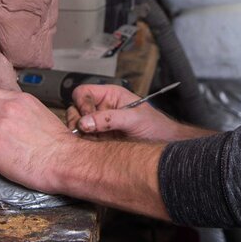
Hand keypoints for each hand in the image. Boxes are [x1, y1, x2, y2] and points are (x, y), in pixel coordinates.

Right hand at [68, 84, 209, 142]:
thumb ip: (109, 119)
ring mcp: (99, 125)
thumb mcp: (134, 119)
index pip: (83, 93)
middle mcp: (102, 108)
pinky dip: (86, 145)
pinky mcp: (99, 140)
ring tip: (98, 141)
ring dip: (83, 135)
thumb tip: (85, 122)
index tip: (88, 118)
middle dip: (79, 122)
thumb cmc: (155, 127)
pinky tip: (98, 148)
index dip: (82, 104)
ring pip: (77, 127)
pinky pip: (83, 141)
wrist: (165, 144)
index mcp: (110, 95)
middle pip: (75, 110)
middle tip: (90, 133)